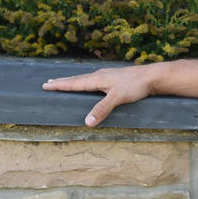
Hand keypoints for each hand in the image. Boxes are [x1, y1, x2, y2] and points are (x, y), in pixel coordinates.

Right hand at [43, 63, 161, 126]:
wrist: (151, 76)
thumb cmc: (135, 86)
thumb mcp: (118, 98)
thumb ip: (102, 109)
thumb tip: (87, 122)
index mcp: (97, 79)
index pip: (74, 83)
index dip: (60, 85)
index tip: (46, 85)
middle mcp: (99, 75)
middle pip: (76, 79)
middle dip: (62, 82)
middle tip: (48, 82)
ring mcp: (106, 76)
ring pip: (84, 78)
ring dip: (72, 80)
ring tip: (63, 81)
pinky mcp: (113, 78)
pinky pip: (92, 79)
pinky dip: (83, 81)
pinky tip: (87, 83)